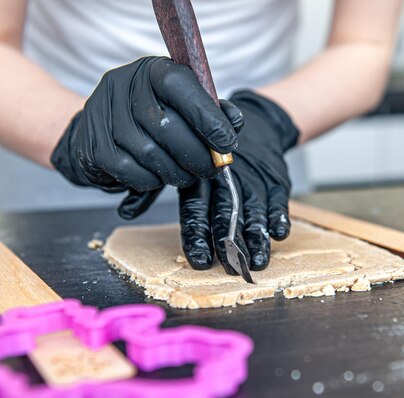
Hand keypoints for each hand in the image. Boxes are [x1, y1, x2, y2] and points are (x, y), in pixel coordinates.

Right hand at [50, 56, 240, 215]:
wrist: (102, 128)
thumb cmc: (154, 114)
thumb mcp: (184, 103)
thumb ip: (210, 110)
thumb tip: (234, 124)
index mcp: (152, 70)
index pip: (180, 86)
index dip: (207, 118)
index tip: (227, 144)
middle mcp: (123, 86)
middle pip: (166, 127)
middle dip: (197, 155)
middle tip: (210, 169)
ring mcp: (104, 115)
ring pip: (150, 154)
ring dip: (176, 172)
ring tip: (186, 175)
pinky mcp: (94, 146)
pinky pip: (131, 172)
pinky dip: (152, 181)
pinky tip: (158, 176)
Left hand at [120, 90, 297, 271]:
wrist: (258, 123)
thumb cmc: (208, 151)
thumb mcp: (181, 165)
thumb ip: (152, 190)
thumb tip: (124, 211)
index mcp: (199, 179)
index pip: (196, 209)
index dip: (198, 235)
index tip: (199, 260)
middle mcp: (225, 180)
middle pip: (226, 213)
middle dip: (229, 242)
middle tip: (231, 267)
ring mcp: (253, 180)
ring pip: (253, 211)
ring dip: (256, 236)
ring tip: (257, 260)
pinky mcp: (276, 179)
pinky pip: (278, 198)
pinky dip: (279, 215)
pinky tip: (279, 233)